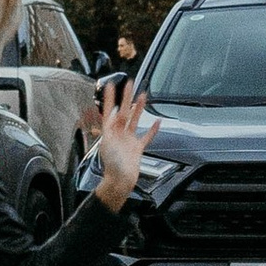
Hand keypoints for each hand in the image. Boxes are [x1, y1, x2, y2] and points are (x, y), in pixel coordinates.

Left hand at [90, 76, 158, 207]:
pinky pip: (146, 136)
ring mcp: (128, 141)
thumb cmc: (112, 166)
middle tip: (130, 83)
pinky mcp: (137, 149)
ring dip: (139, 108)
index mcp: (109, 132)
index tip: (110, 85)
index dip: (109, 98)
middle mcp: (118, 134)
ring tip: (143, 96)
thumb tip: (112, 114)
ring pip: (135, 120)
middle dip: (127, 97)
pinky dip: (153, 129)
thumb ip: (111, 128)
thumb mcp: (108, 143)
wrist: (120, 181)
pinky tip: (157, 121)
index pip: (109, 110)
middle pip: (124, 111)